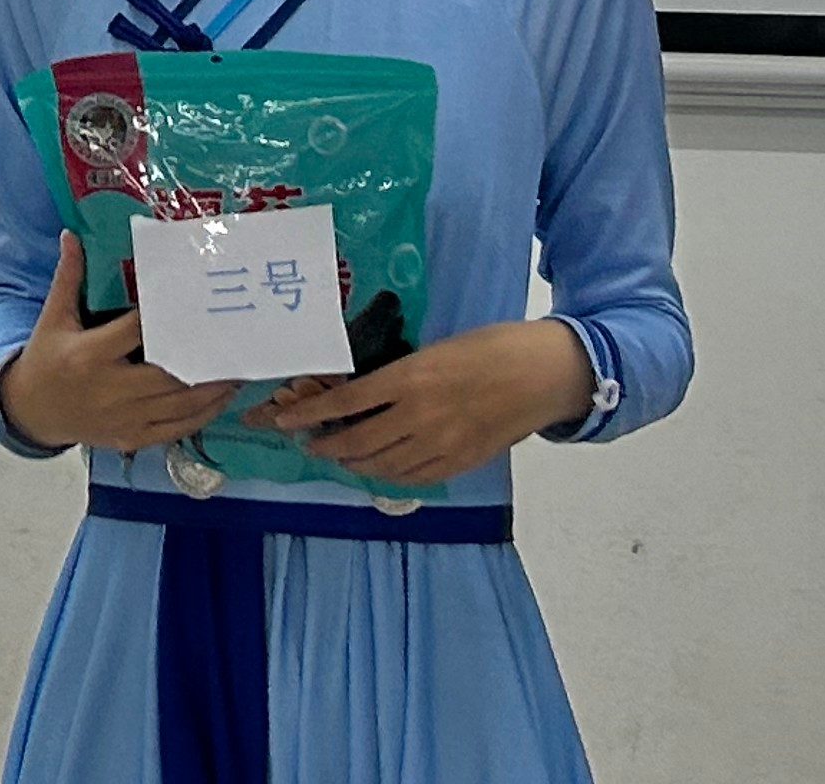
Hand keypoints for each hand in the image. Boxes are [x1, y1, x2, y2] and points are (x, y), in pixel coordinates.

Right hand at [0, 234, 244, 455]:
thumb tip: (71, 235)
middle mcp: (111, 389)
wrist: (33, 412)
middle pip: (168, 374)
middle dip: (203, 359)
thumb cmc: (46, 359)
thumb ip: (68, 277)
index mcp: (90, 355)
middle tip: (232, 340)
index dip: (165, 319)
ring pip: (180, 405)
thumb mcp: (53, 317)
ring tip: (238, 369)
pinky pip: (176, 429)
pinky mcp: (133, 438)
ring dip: (213, 389)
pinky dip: (203, 414)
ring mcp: (124, 418)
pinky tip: (221, 399)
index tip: (194, 303)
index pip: (136, 333)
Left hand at [240, 319, 597, 486]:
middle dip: (324, 444)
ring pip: (381, 465)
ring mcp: (441, 444)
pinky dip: (387, 474)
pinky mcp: (460, 462)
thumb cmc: (490, 347)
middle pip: (357, 441)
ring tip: (336, 455)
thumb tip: (365, 394)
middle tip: (306, 440)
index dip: (308, 413)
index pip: (345, 402)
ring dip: (352, 462)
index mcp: (410, 378)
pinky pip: (412, 477)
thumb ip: (400, 375)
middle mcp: (419, 416)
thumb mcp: (435, 349)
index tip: (282, 418)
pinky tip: (377, 467)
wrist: (542, 374)